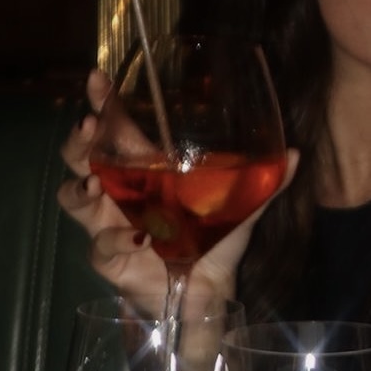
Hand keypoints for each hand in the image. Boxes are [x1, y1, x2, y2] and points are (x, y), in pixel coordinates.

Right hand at [58, 69, 298, 300]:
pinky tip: (137, 238)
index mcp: (144, 172)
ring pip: (74, 200)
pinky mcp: (111, 260)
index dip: (102, 104)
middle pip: (80, 159)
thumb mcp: (243, 208)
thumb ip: (266, 182)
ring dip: (79, 190)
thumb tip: (296, 153)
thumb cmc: (215, 241)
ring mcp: (109, 226)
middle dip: (78, 142)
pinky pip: (102, 247)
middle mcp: (118, 194)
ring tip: (94, 184)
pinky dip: (117, 241)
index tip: (98, 79)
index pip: (114, 131)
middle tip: (88, 127)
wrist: (210, 291)